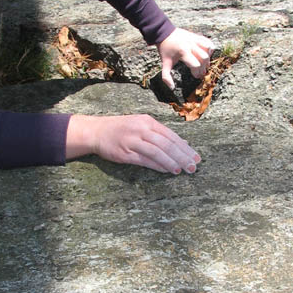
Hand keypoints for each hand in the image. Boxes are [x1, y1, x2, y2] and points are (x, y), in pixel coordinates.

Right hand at [66, 113, 200, 173]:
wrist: (96, 131)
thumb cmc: (122, 129)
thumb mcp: (141, 125)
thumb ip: (159, 134)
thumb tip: (182, 145)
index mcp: (148, 121)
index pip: (171, 135)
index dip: (185, 147)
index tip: (196, 157)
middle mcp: (141, 129)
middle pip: (166, 144)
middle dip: (182, 156)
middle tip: (193, 167)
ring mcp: (132, 140)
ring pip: (157, 152)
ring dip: (171, 162)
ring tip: (181, 170)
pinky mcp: (125, 153)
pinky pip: (144, 160)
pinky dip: (157, 165)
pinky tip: (166, 170)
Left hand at [157, 28, 214, 88]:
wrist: (164, 32)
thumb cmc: (165, 49)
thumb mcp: (164, 63)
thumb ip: (166, 76)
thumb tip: (172, 88)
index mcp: (183, 52)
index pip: (196, 64)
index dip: (197, 72)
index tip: (195, 76)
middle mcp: (191, 45)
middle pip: (204, 58)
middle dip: (203, 67)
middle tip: (200, 72)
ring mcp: (194, 39)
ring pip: (208, 49)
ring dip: (208, 58)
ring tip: (204, 63)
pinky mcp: (196, 36)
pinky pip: (208, 42)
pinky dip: (209, 49)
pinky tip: (206, 54)